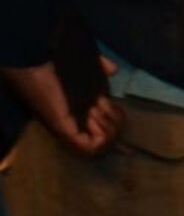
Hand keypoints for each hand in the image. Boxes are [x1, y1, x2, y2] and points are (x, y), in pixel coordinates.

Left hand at [2, 60, 119, 156]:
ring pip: (103, 147)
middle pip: (111, 141)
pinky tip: (91, 116)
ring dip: (108, 127)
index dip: (115, 119)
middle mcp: (77, 128)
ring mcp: (70, 133)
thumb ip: (100, 69)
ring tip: (94, 109)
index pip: (109, 131)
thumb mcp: (85, 70)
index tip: (107, 102)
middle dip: (114, 122)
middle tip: (99, 105)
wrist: (35, 67)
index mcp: (80, 117)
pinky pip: (91, 148)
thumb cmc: (55, 69)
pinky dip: (99, 134)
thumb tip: (114, 69)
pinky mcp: (65, 134)